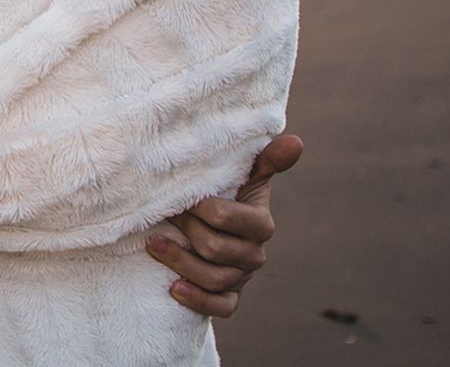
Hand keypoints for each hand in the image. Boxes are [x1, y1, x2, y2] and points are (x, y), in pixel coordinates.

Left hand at [146, 133, 303, 317]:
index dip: (202, 210)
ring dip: (179, 263)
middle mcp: (254, 254)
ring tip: (153, 244)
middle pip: (217, 250)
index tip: (181, 199)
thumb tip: (296, 142)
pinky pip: (220, 308)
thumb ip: (266, 161)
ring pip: (215, 279)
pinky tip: (173, 288)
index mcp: (260, 224)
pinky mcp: (229, 297)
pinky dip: (196, 299)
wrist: (213, 227)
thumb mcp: (244, 176)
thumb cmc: (226, 196)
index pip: (229, 219)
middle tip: (163, 217)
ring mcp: (242, 278)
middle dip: (186, 233)